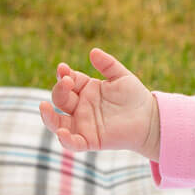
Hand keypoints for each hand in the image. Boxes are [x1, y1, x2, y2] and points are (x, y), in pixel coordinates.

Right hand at [39, 48, 160, 159]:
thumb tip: (93, 51)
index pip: (68, 81)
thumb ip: (108, 64)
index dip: (63, 75)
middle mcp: (80, 107)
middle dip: (59, 90)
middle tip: (67, 82)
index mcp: (86, 90)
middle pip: (60, 99)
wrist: (151, 118)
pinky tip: (62, 132)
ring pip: (57, 122)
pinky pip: (73, 143)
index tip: (63, 69)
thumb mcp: (122, 77)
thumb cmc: (135, 97)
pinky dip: (65, 139)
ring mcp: (83, 124)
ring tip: (43, 107)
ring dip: (48, 116)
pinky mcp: (90, 140)